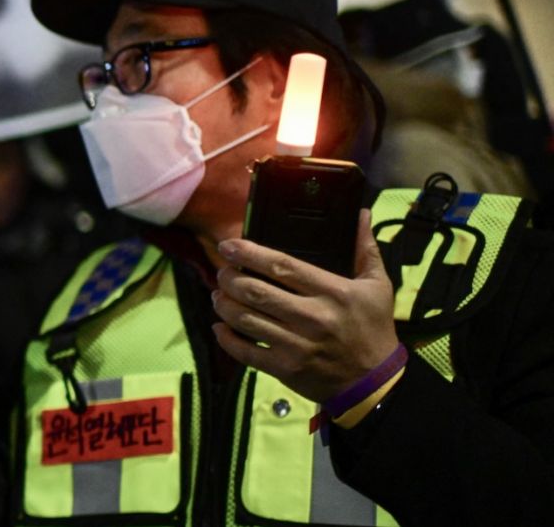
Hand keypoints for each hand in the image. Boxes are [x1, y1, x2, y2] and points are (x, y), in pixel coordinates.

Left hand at [210, 210, 400, 402]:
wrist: (376, 383)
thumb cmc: (373, 329)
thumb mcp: (378, 287)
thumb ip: (365, 250)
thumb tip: (361, 213)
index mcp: (333, 293)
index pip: (282, 266)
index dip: (249, 253)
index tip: (228, 246)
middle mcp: (312, 317)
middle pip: (256, 291)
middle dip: (229, 278)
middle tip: (222, 271)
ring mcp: (296, 345)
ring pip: (245, 319)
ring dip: (224, 304)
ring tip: (218, 295)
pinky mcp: (285, 369)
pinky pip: (245, 351)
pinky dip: (226, 338)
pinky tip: (220, 326)